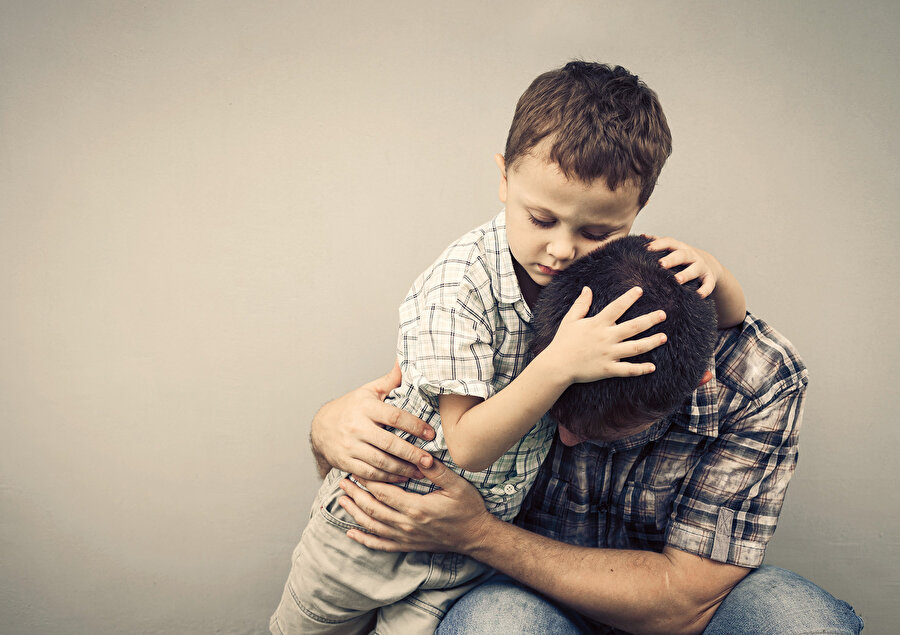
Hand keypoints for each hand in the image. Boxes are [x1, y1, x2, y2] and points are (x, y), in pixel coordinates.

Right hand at [310, 361, 435, 481]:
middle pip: (389, 443)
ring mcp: (350, 446)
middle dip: (412, 454)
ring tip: (422, 472)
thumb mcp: (369, 391)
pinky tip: (403, 477)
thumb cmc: (352, 407)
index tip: (431, 434)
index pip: (394, 416)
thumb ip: (390, 379)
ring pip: (381, 462)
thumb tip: (405, 360)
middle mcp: (356, 427)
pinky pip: (370, 474)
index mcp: (365, 407)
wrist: (321, 426)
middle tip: (430, 461)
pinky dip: (388, 478)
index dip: (414, 426)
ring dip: (403, 469)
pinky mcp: (346, 462)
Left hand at [337, 456, 495, 554]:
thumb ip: (437, 471)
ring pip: (372, 526)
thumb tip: (421, 456)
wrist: (475, 536)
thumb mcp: (457, 485)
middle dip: (355, 495)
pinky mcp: (407, 545)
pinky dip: (364, 540)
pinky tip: (352, 533)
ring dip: (355, 513)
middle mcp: (406, 525)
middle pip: (372, 508)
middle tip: (342, 482)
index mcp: (416, 508)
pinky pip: (381, 545)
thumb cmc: (467, 508)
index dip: (366, 481)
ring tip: (342, 500)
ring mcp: (405, 537)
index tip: (355, 469)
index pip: (383, 492)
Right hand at [545, 286, 667, 383]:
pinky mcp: (608, 369)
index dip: (629, 298)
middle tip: (663, 314)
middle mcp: (606, 338)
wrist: (556, 365)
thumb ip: (581, 304)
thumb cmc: (563, 341)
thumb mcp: (570, 320)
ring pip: (635, 348)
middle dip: (650, 320)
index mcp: (597, 324)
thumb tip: (587, 288)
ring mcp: (608, 354)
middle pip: (633, 327)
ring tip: (664, 337)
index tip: (640, 290)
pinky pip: (627, 370)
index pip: (616, 307)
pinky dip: (640, 369)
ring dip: (651, 342)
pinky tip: (652, 366)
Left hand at [644, 235, 724, 298]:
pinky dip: (705, 289)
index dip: (658, 244)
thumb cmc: (682, 258)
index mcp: (679, 247)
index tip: (647, 248)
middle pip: (682, 255)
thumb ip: (658, 243)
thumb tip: (641, 236)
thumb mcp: (672, 249)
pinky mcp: (709, 278)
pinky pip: (708, 284)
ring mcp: (701, 266)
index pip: (669, 242)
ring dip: (686, 274)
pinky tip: (699, 295)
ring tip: (678, 280)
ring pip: (695, 269)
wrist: (708, 264)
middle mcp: (691, 255)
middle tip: (661, 264)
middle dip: (671, 259)